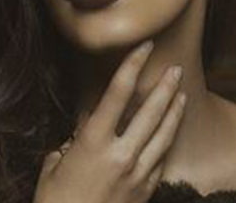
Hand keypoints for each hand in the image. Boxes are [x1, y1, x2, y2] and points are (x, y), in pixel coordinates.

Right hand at [33, 40, 186, 202]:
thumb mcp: (54, 167)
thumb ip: (72, 143)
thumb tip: (85, 127)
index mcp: (93, 144)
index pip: (117, 94)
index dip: (132, 66)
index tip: (143, 47)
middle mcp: (120, 155)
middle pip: (150, 111)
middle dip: (164, 86)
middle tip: (176, 68)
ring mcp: (136, 174)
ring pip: (164, 135)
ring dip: (174, 111)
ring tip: (181, 93)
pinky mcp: (145, 191)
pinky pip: (161, 160)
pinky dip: (168, 142)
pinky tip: (172, 131)